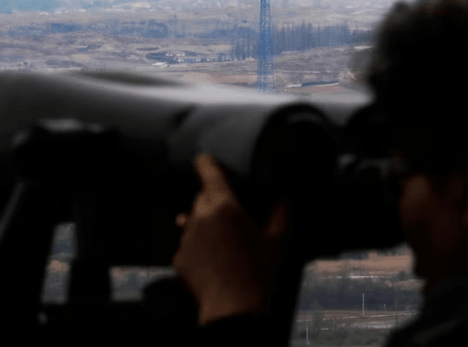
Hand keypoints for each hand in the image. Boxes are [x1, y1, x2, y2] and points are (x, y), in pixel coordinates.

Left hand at [172, 153, 289, 324]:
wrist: (234, 309)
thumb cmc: (258, 273)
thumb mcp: (278, 240)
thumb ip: (282, 211)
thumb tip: (288, 195)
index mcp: (224, 205)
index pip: (208, 172)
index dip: (207, 162)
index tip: (205, 158)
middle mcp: (199, 217)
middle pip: (202, 196)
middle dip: (214, 200)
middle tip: (232, 214)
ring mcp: (186, 239)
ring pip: (192, 220)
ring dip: (204, 223)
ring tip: (222, 238)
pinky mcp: (179, 259)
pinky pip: (187, 244)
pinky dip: (197, 247)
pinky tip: (213, 260)